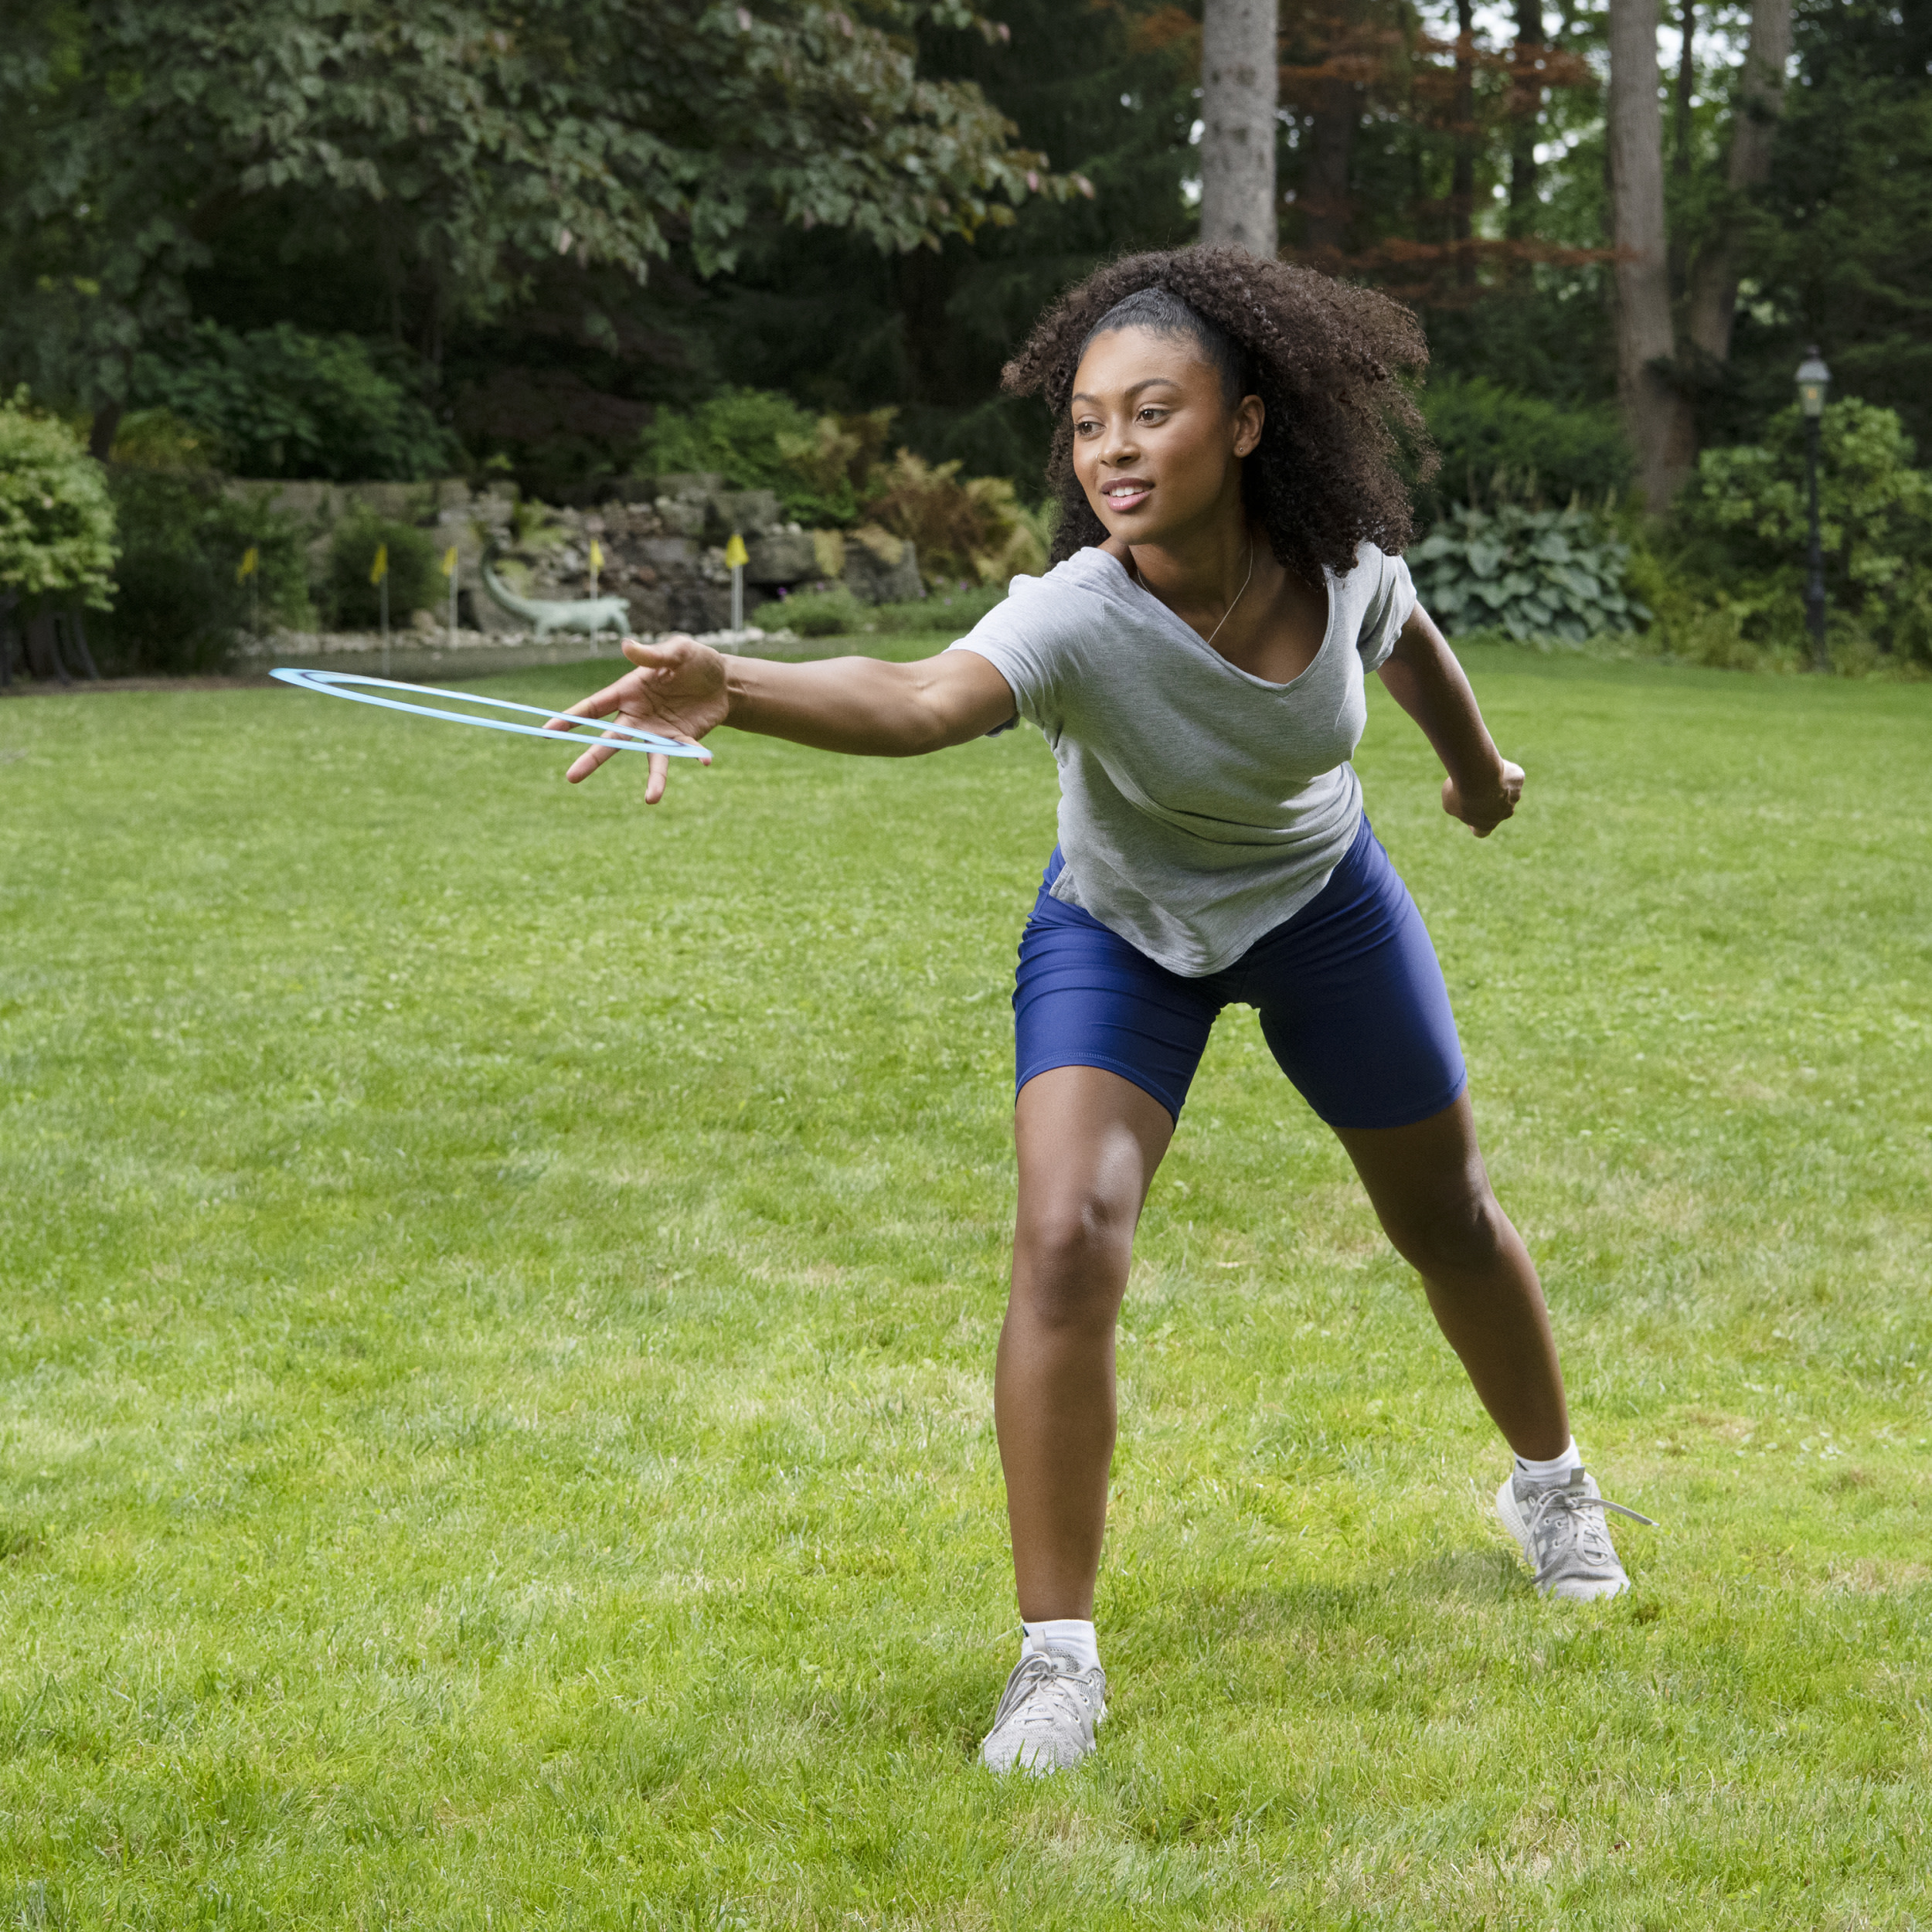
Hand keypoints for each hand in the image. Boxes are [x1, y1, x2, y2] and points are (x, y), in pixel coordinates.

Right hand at [546, 635, 729, 799]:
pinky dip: (696, 756)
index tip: (546, 732)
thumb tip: (626, 645)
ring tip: (652, 799)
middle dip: (592, 758)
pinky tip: (707, 760)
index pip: (593, 707)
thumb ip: (653, 654)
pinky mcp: (683, 740)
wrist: (724, 680)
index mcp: (628, 692)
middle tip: (571, 777)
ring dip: (654, 779)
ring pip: (651, 758)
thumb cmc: (693, 661)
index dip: (570, 719)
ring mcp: (660, 732)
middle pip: (612, 740)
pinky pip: (687, 752)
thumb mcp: (677, 651)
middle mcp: (639, 717)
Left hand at [1441, 759, 1523, 837]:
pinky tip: (1491, 764)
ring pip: (1505, 790)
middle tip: (1473, 785)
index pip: (1482, 832)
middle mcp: (1504, 814)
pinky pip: (1510, 774)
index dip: (1475, 824)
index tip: (1468, 813)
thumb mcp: (1449, 801)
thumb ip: (1457, 805)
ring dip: (1495, 782)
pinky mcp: (1519, 780)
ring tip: (1481, 772)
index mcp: (1486, 825)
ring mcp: (1514, 797)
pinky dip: (1502, 769)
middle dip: (1487, 799)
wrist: (1478, 774)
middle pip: (1496, 809)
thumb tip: (1462, 800)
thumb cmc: (1461, 791)